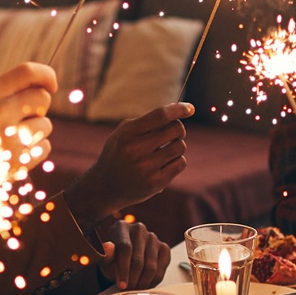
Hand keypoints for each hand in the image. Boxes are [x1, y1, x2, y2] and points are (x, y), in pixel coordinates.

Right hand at [0, 63, 55, 166]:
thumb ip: (10, 90)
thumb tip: (48, 83)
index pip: (27, 72)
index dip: (46, 75)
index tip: (51, 85)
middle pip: (43, 98)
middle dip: (38, 107)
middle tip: (21, 117)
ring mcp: (9, 140)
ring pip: (46, 124)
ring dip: (36, 130)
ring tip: (13, 137)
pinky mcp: (19, 162)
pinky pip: (45, 146)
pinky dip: (35, 150)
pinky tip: (16, 152)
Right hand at [67, 103, 190, 220]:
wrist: (105, 187)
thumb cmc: (118, 154)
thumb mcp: (123, 134)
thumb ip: (146, 123)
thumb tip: (177, 112)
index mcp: (128, 133)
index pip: (160, 115)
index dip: (179, 109)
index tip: (190, 108)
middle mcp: (136, 150)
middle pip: (176, 129)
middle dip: (178, 129)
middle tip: (172, 134)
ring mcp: (146, 168)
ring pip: (180, 146)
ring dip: (177, 146)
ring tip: (166, 150)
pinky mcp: (155, 183)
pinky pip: (180, 163)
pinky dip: (177, 160)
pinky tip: (165, 163)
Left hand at [95, 219, 169, 289]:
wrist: (125, 257)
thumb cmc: (113, 259)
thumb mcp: (105, 260)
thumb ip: (106, 256)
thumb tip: (108, 247)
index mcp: (121, 227)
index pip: (125, 248)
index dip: (123, 269)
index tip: (121, 285)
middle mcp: (139, 229)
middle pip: (138, 260)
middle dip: (132, 279)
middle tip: (127, 290)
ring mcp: (153, 238)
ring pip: (151, 267)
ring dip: (142, 283)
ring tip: (135, 289)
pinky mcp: (164, 248)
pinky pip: (161, 269)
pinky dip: (153, 281)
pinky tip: (144, 285)